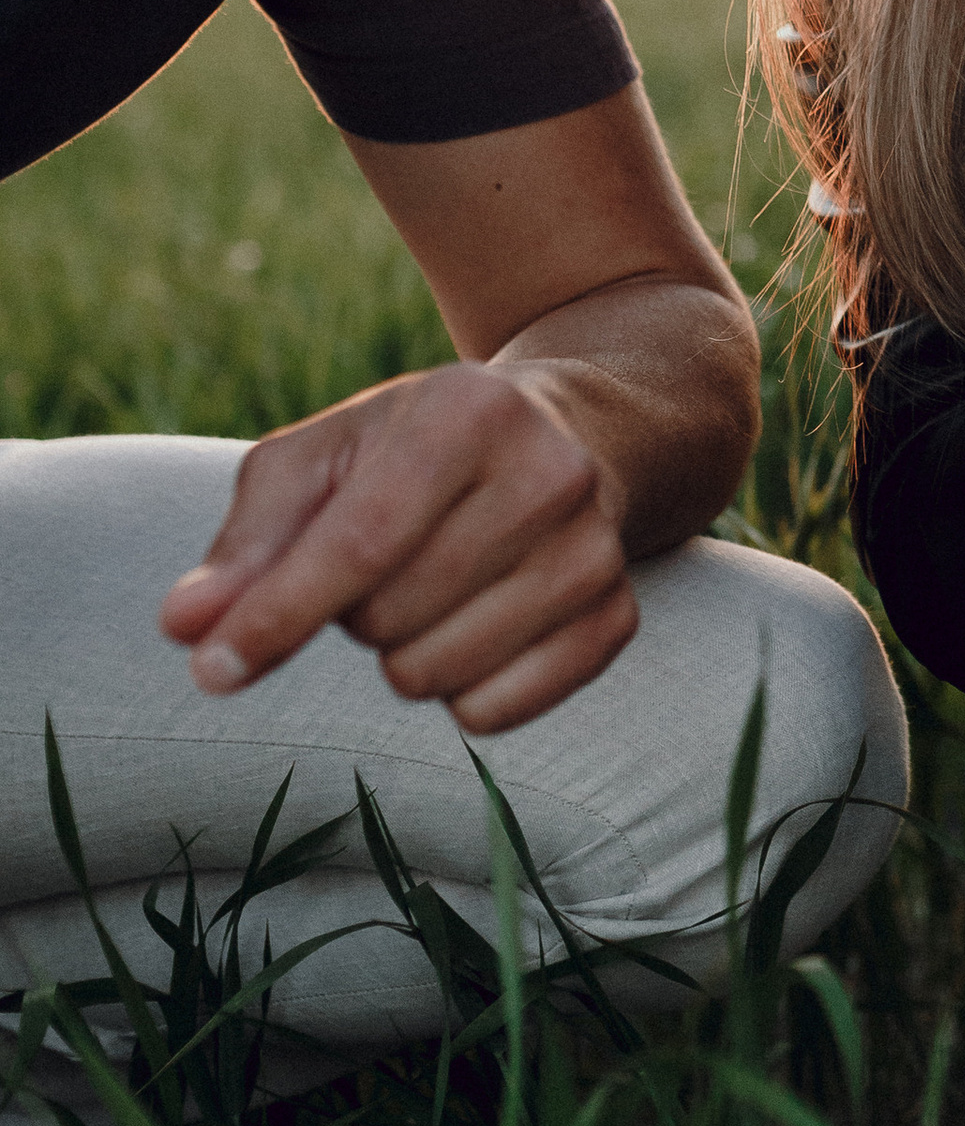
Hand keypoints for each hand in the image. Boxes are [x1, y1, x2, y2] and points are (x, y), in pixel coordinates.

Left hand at [159, 359, 640, 736]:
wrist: (573, 437)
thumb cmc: (413, 451)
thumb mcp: (324, 459)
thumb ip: (249, 543)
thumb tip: (185, 629)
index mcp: (469, 412)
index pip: (360, 542)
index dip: (276, 615)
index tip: (210, 672)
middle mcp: (550, 475)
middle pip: (387, 619)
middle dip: (351, 614)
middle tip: (384, 562)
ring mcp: (595, 551)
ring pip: (437, 675)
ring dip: (401, 655)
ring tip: (430, 589)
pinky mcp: (617, 618)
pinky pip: (495, 714)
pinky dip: (459, 694)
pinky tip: (477, 628)